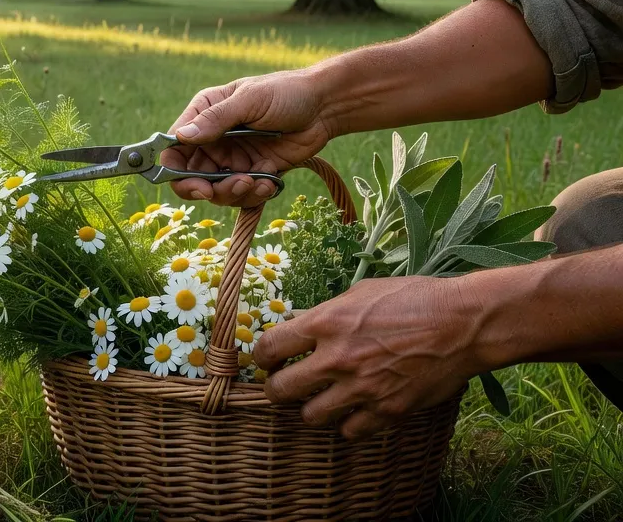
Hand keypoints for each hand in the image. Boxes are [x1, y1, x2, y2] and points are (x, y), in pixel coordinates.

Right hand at [162, 70, 336, 205]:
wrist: (325, 107)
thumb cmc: (285, 92)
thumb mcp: (249, 100)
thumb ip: (216, 119)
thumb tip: (181, 137)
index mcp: (204, 115)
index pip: (174, 148)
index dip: (174, 170)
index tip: (194, 184)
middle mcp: (213, 140)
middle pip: (191, 177)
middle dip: (204, 189)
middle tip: (216, 192)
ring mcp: (232, 159)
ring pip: (217, 190)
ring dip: (232, 193)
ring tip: (254, 182)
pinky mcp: (253, 173)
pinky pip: (243, 194)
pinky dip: (254, 194)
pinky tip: (270, 183)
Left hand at [253, 276, 489, 438]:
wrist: (463, 323)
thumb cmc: (414, 299)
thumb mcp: (361, 292)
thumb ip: (327, 314)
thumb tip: (301, 326)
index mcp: (325, 322)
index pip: (268, 348)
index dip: (261, 358)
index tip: (267, 360)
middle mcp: (337, 358)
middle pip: (280, 390)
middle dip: (276, 390)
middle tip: (283, 386)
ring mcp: (362, 388)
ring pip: (311, 417)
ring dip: (312, 409)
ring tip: (321, 400)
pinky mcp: (387, 410)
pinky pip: (350, 431)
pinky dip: (349, 424)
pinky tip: (355, 411)